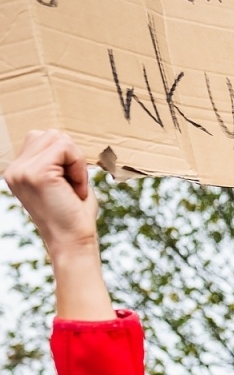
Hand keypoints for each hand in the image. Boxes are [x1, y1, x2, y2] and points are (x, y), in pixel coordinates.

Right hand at [3, 129, 113, 319]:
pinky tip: (75, 188)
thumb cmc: (74, 214)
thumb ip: (56, 159)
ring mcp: (22, 170)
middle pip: (50, 134)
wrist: (72, 241)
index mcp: (17, 171)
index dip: (66, 156)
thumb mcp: (62, 180)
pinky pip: (66, 148)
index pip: (42, 138)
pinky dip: (79, 166)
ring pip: (59, 138)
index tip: (69, 184)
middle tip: (73, 185)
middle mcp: (14, 169)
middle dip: (71, 156)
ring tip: (73, 186)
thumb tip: (61, 135)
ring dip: (76, 161)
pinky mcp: (36, 172)